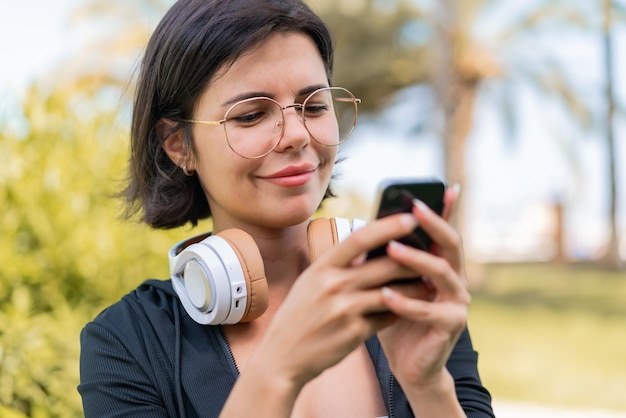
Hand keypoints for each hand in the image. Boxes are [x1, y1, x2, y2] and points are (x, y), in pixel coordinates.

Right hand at [250, 212, 429, 389]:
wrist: (282, 357)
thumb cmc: (298, 315)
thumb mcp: (310, 282)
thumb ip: (338, 265)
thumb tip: (370, 246)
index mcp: (321, 267)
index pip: (359, 238)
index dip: (387, 226)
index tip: (410, 218)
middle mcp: (332, 285)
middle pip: (383, 265)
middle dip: (412, 260)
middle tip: (431, 253)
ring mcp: (344, 310)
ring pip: (392, 292)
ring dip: (414, 288)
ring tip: (429, 282)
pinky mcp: (354, 333)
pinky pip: (387, 317)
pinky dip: (400, 311)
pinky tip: (410, 308)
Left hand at [376, 186, 470, 390]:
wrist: (408, 364)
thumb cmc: (395, 318)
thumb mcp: (389, 283)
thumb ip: (385, 260)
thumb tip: (366, 228)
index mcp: (441, 265)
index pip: (443, 231)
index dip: (445, 209)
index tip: (442, 186)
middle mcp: (455, 279)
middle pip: (450, 243)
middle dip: (433, 223)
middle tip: (414, 208)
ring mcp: (457, 302)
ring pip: (442, 273)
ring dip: (416, 259)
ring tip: (391, 249)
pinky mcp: (452, 325)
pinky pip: (429, 310)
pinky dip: (406, 302)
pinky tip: (385, 295)